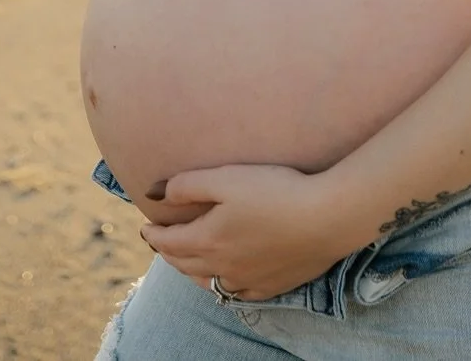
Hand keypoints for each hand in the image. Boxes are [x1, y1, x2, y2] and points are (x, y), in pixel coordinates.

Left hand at [139, 163, 354, 300]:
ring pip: (208, 282)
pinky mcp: (271, 286)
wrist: (325, 218)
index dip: (154, 234)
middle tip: (159, 242)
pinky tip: (226, 280)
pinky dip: (222, 286)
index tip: (145, 226)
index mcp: (208, 239)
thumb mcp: (227, 178)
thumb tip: (156, 193)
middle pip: (184, 264)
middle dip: (168, 253)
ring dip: (191, 271)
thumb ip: (189, 185)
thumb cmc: (276, 191)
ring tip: (186, 261)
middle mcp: (222, 266)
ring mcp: (247, 280)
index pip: (169, 242)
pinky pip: (237, 292)